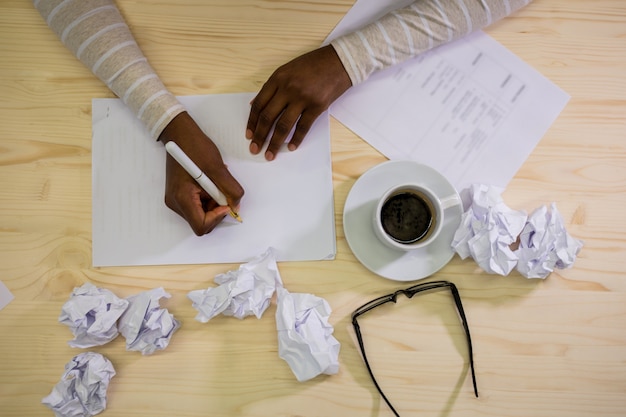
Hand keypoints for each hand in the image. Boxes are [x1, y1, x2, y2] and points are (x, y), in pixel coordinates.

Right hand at [159, 112, 243, 235]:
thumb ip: (230, 190)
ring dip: (214, 201)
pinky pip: (198, 204)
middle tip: (222, 189)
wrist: (179, 133)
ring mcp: (176, 199)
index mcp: (181, 198)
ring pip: (201, 213)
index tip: (226, 203)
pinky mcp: (180, 194)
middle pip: (201, 221)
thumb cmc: (195, 147)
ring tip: (215, 181)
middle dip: (217, 209)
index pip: (201, 225)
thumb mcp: (218, 169)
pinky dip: (208, 196)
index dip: (217, 217)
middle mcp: (176, 202)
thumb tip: (236, 206)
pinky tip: (210, 181)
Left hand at [246, 45, 351, 160]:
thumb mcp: (288, 70)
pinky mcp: (317, 106)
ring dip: (275, 143)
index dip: (252, 122)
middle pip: (268, 117)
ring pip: (283, 125)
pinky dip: (296, 139)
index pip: (259, 104)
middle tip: (255, 149)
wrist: (340, 61)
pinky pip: (303, 127)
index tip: (249, 135)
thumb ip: (272, 87)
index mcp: (277, 78)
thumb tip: (254, 104)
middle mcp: (287, 88)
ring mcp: (302, 98)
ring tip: (270, 154)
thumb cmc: (313, 65)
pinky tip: (291, 147)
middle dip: (260, 136)